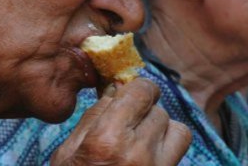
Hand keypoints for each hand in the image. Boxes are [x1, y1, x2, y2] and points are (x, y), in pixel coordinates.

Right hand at [51, 78, 191, 164]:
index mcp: (107, 139)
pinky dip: (168, 150)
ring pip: (179, 131)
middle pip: (159, 111)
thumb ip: (94, 117)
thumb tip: (116, 90)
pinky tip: (146, 159)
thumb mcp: (67, 152)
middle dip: (146, 112)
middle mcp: (138, 153)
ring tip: (143, 141)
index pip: (142, 91)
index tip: (132, 94)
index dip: (138, 89)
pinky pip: (179, 154)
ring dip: (164, 130)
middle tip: (130, 123)